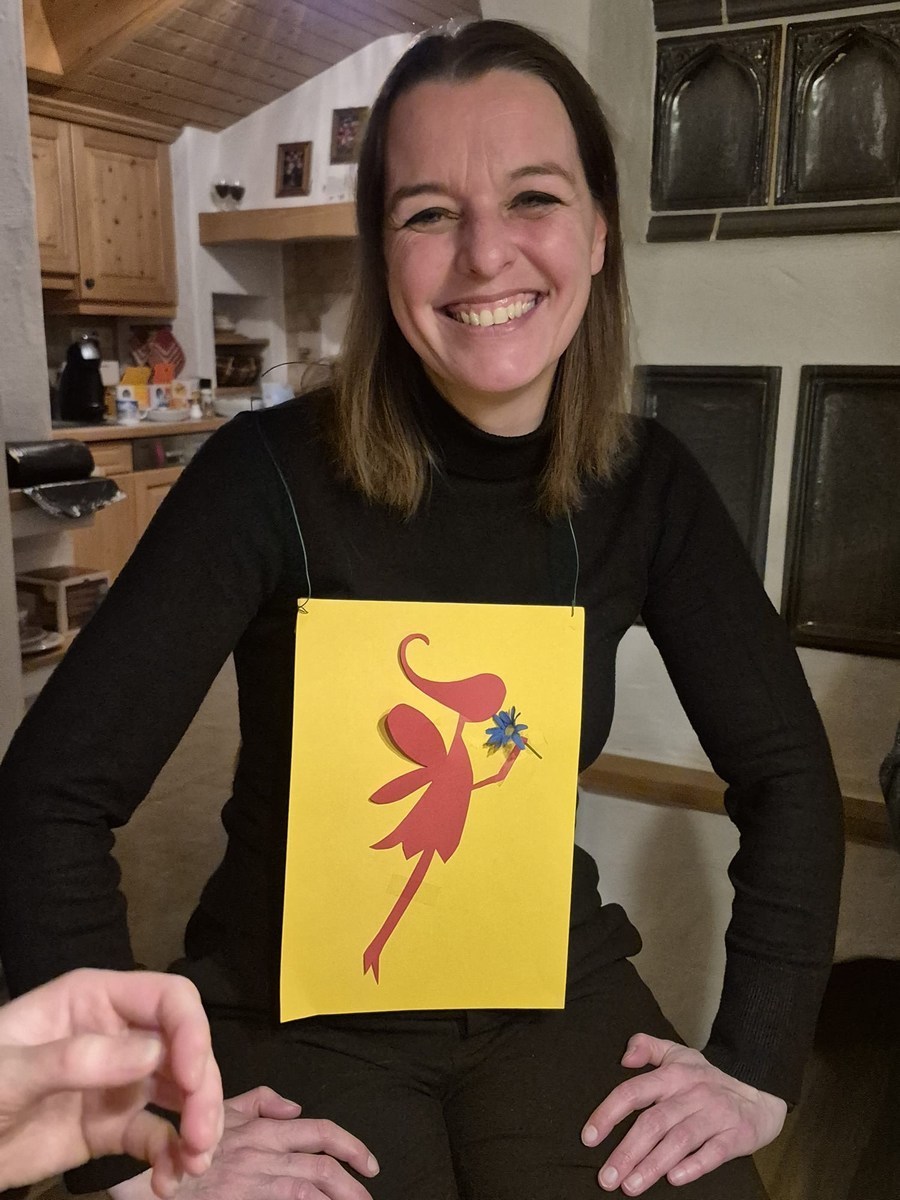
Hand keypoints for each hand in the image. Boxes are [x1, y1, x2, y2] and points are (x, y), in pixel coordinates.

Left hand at [0, 968, 221, 1196]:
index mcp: (96, 1000)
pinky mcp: (110, 1127)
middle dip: (202, 1091)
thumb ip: (76, 1059)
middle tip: (202, 1139)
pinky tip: (169, 1183)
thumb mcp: (11, 1071)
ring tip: (193, 1166)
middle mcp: (118, 1034)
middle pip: (185, 1049)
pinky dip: (170, 1158)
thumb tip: (153, 1054)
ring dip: (197, 1126)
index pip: (168, 1000)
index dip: (191, 1032)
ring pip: (180, 1093)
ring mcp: (117, 1083)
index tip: (191, 1080)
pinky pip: (155, 1136)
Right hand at [160, 1086, 379, 1198]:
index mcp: (262, 1129)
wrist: (150, 1182)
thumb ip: (257, 1103)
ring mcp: (253, 1183)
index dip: (350, 1146)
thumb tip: (295, 1107)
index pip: (319, 1132)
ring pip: (309, 1190)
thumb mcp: (220, 1115)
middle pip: (322, 1166)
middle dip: (353, 1185)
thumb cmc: (183, 1148)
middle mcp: (263, 1153)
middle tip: (369, 1198)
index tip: (369, 1164)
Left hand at [581, 1034, 786, 1193]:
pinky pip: (713, 1152)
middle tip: (606, 1178)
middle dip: (626, 1152)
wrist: (758, 1096)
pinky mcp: (735, 1136)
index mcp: (672, 1074)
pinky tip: (674, 1180)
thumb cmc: (707, 1079)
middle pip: (653, 1123)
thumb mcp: (677, 1054)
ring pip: (679, 1140)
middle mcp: (691, 1093)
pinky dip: (693, 1166)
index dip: (609, 1114)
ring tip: (630, 1187)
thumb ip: (646, 1046)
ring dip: (652, 1165)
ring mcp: (714, 1114)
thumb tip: (624, 1056)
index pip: (633, 1092)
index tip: (589, 1138)